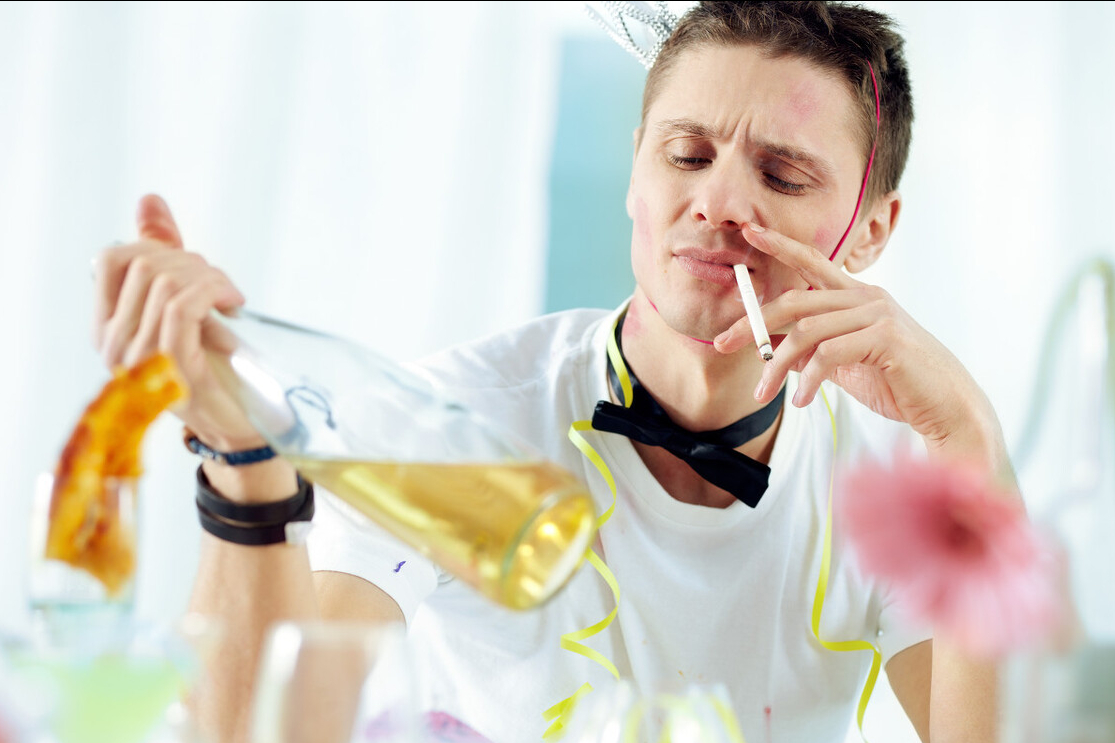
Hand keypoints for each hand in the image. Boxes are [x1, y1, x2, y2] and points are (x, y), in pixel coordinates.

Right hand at [93, 195, 259, 449]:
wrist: (240, 423)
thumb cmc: (213, 363)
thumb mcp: (185, 300)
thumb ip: (164, 253)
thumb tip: (150, 200)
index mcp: (109, 327)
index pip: (111, 259)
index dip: (156, 246)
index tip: (193, 266)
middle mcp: (114, 344)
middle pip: (144, 264)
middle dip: (192, 262)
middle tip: (223, 286)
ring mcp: (140, 359)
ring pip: (166, 283)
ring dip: (209, 278)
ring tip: (231, 297)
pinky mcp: (172, 368)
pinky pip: (181, 308)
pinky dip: (211, 292)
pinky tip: (232, 302)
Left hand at [715, 222, 1003, 462]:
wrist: (946, 407)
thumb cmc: (898, 384)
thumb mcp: (846, 364)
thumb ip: (815, 352)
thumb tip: (779, 352)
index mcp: (856, 296)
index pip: (812, 262)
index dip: (780, 244)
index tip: (750, 231)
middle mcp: (867, 297)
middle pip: (794, 301)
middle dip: (752, 323)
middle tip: (723, 344)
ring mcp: (878, 314)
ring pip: (805, 332)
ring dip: (776, 366)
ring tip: (764, 394)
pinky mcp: (885, 338)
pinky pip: (828, 355)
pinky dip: (807, 381)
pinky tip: (800, 402)